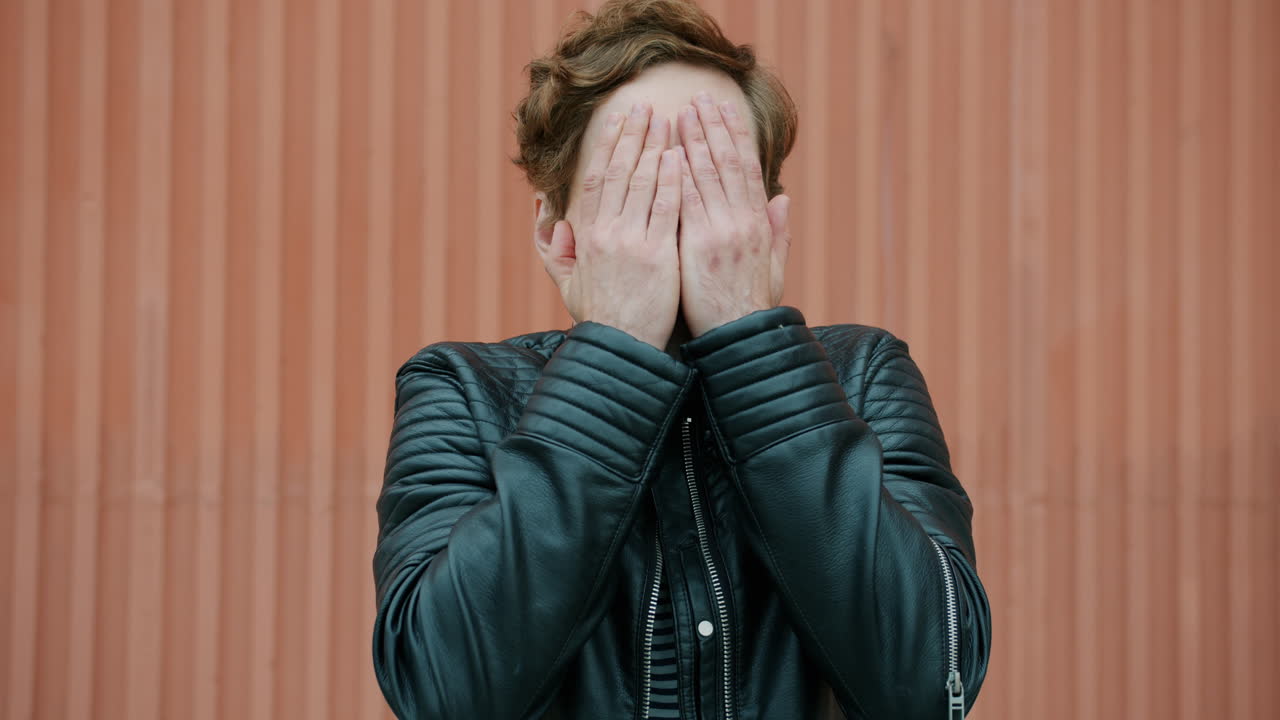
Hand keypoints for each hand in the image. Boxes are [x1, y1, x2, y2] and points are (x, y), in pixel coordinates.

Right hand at [541, 102, 683, 349]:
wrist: (619, 350)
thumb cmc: (600, 319)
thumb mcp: (568, 284)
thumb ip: (555, 252)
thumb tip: (551, 223)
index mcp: (587, 236)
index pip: (597, 179)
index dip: (609, 146)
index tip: (619, 120)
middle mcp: (606, 233)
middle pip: (619, 172)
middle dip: (632, 135)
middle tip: (644, 105)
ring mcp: (631, 242)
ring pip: (642, 184)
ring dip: (654, 147)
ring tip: (666, 119)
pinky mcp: (656, 255)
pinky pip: (664, 209)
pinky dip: (670, 181)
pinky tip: (677, 156)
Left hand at [675, 92, 790, 337]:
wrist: (741, 339)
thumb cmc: (751, 308)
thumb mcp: (774, 267)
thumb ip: (779, 232)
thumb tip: (784, 200)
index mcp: (758, 224)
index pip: (747, 169)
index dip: (735, 137)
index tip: (724, 111)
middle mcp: (742, 222)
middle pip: (728, 163)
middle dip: (712, 128)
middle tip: (699, 99)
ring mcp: (722, 232)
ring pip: (708, 176)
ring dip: (694, 141)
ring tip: (682, 113)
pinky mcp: (700, 245)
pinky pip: (688, 201)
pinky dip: (680, 175)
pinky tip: (669, 152)